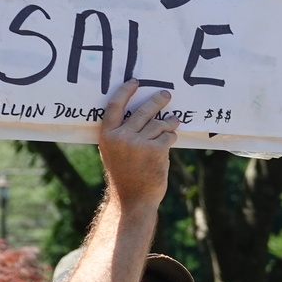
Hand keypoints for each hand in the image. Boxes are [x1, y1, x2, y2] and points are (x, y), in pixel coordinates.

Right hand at [98, 79, 178, 207]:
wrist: (133, 199)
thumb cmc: (124, 175)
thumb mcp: (112, 152)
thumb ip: (120, 134)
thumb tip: (139, 114)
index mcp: (107, 136)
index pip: (115, 106)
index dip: (125, 91)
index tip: (135, 82)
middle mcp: (121, 137)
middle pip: (142, 111)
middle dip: (157, 101)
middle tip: (165, 95)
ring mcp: (138, 144)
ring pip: (159, 123)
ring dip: (169, 122)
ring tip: (174, 120)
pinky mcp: (155, 150)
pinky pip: (167, 136)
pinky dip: (171, 136)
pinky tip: (171, 139)